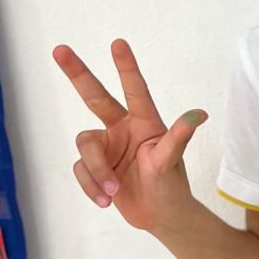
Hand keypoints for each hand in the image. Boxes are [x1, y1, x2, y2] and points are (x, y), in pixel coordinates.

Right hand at [52, 38, 206, 233]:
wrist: (159, 215)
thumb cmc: (170, 183)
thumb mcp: (171, 160)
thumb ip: (179, 136)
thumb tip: (200, 114)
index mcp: (144, 122)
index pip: (134, 89)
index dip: (126, 66)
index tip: (118, 42)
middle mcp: (122, 128)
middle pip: (94, 96)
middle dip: (77, 73)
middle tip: (59, 49)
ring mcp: (106, 146)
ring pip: (85, 146)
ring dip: (96, 170)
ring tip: (114, 190)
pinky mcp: (93, 166)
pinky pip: (80, 169)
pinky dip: (91, 185)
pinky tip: (106, 199)